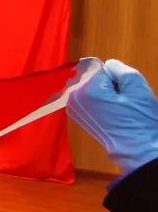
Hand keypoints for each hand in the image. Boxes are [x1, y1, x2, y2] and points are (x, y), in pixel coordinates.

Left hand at [67, 59, 157, 174]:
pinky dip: (94, 98)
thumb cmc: (138, 118)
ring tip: (114, 106)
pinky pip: (84, 96)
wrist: (136, 147)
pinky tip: (107, 110)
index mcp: (85, 90)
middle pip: (89, 76)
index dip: (114, 76)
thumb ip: (120, 68)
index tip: (121, 90)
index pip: (98, 68)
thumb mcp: (136, 87)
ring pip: (86, 85)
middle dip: (104, 83)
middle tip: (119, 99)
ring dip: (99, 90)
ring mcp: (71, 107)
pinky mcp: (75, 115)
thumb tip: (107, 64)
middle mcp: (72, 98)